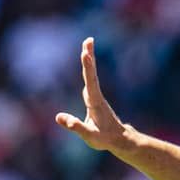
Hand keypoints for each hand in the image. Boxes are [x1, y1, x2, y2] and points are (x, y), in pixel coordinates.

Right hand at [56, 37, 127, 151]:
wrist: (119, 139)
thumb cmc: (104, 139)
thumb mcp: (90, 136)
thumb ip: (76, 127)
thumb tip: (59, 117)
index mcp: (95, 102)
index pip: (90, 82)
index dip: (87, 68)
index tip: (85, 54)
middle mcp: (96, 95)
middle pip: (92, 73)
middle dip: (89, 56)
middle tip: (88, 40)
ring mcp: (96, 95)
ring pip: (91, 73)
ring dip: (89, 58)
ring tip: (87, 43)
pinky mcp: (95, 97)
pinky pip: (90, 78)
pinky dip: (88, 67)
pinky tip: (87, 60)